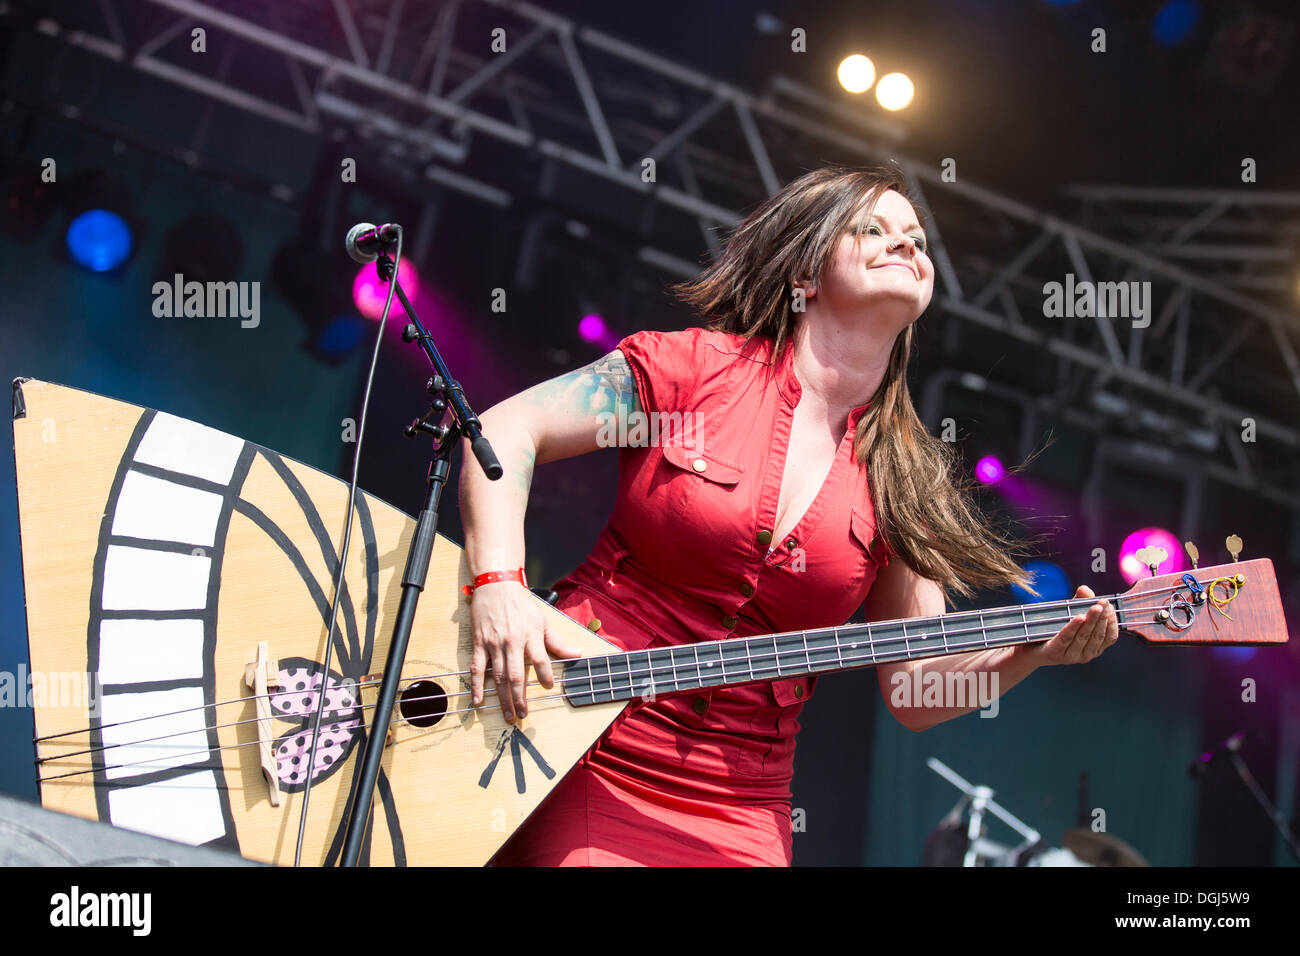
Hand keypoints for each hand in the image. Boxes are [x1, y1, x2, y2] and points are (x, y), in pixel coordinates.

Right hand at [468, 582, 582, 720]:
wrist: (497, 585)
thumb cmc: (522, 603)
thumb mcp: (542, 620)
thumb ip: (557, 641)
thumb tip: (576, 654)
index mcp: (530, 636)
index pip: (540, 660)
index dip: (545, 675)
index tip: (548, 687)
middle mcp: (512, 642)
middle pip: (516, 675)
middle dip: (519, 698)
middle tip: (522, 715)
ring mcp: (494, 644)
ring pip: (497, 676)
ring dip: (502, 698)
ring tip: (507, 714)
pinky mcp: (479, 643)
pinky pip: (477, 668)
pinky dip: (477, 686)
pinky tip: (478, 700)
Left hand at [1026, 585, 1118, 666]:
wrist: (1031, 650)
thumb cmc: (1055, 631)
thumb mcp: (1070, 616)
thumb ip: (1079, 603)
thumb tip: (1085, 589)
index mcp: (1094, 648)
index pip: (1109, 637)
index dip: (1112, 622)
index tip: (1111, 607)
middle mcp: (1086, 655)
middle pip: (1097, 635)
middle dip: (1102, 617)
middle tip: (1104, 603)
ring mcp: (1071, 656)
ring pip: (1084, 636)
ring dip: (1091, 621)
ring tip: (1095, 607)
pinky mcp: (1055, 653)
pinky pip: (1066, 638)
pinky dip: (1073, 627)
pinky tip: (1079, 617)